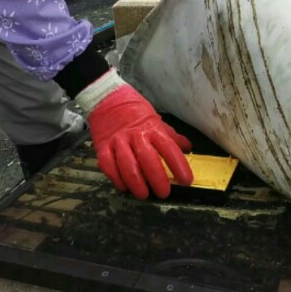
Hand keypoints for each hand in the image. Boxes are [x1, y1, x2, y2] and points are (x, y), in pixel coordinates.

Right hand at [76, 70, 192, 198]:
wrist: (106, 97)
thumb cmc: (133, 110)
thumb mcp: (155, 118)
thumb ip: (171, 136)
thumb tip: (188, 148)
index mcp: (152, 128)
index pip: (169, 149)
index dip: (179, 166)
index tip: (186, 181)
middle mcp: (135, 135)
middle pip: (148, 160)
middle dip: (157, 179)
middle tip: (164, 193)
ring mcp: (117, 141)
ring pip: (127, 165)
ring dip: (136, 183)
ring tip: (143, 194)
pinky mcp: (102, 146)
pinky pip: (108, 165)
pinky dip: (116, 178)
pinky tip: (123, 186)